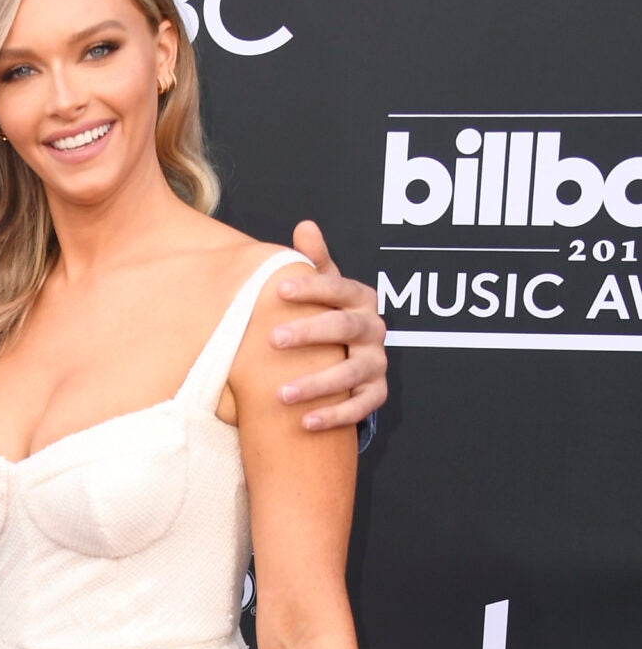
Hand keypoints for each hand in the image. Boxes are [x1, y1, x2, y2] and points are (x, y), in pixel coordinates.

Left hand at [270, 221, 388, 431]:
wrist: (349, 357)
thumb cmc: (329, 316)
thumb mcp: (324, 289)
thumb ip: (315, 261)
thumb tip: (306, 226)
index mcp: (361, 300)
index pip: (339, 288)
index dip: (312, 287)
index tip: (279, 289)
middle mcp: (374, 330)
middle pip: (344, 328)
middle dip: (309, 333)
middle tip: (272, 339)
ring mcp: (377, 363)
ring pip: (351, 373)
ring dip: (316, 384)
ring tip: (281, 394)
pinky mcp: (376, 394)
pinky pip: (362, 407)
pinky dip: (334, 416)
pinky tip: (305, 423)